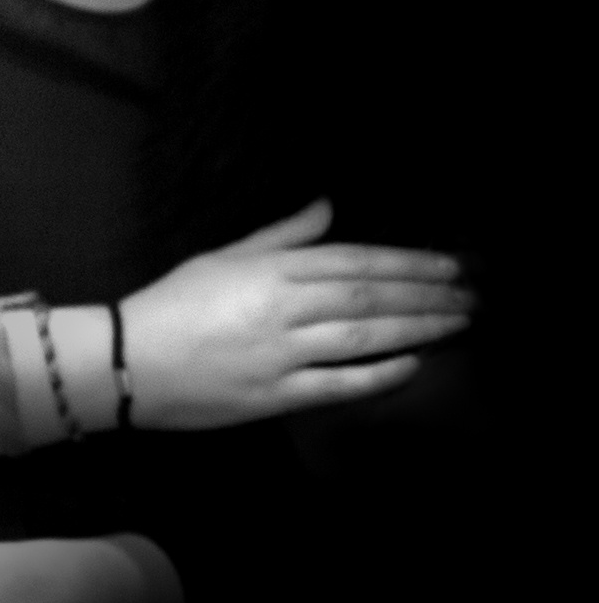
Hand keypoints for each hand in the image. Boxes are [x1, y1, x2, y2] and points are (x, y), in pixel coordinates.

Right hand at [121, 198, 473, 427]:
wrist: (128, 360)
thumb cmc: (174, 302)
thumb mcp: (225, 255)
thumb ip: (283, 234)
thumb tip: (328, 206)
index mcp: (272, 268)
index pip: (356, 260)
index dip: (409, 261)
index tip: (451, 264)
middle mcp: (283, 307)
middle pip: (370, 295)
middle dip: (427, 294)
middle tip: (474, 294)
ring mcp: (281, 353)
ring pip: (364, 335)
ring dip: (417, 327)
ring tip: (458, 322)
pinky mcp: (275, 396)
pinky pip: (338, 384)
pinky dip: (379, 375)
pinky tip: (414, 365)